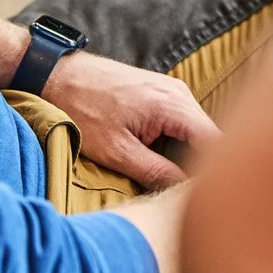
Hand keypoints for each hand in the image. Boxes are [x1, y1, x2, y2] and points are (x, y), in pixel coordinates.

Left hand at [41, 51, 220, 189]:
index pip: (216, 143)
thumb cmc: (81, 110)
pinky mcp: (162, 93)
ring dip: (189, 156)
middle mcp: (180, 93)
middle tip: (183, 194)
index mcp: (174, 105)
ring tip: (171, 179)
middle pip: (211, 138)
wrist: (56, 75)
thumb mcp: (117, 151)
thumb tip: (184, 193)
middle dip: (202, 166)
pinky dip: (177, 143)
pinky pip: (183, 122)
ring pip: (197, 131)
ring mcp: (173, 90)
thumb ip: (155, 172)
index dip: (214, 173)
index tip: (202, 196)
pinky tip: (160, 159)